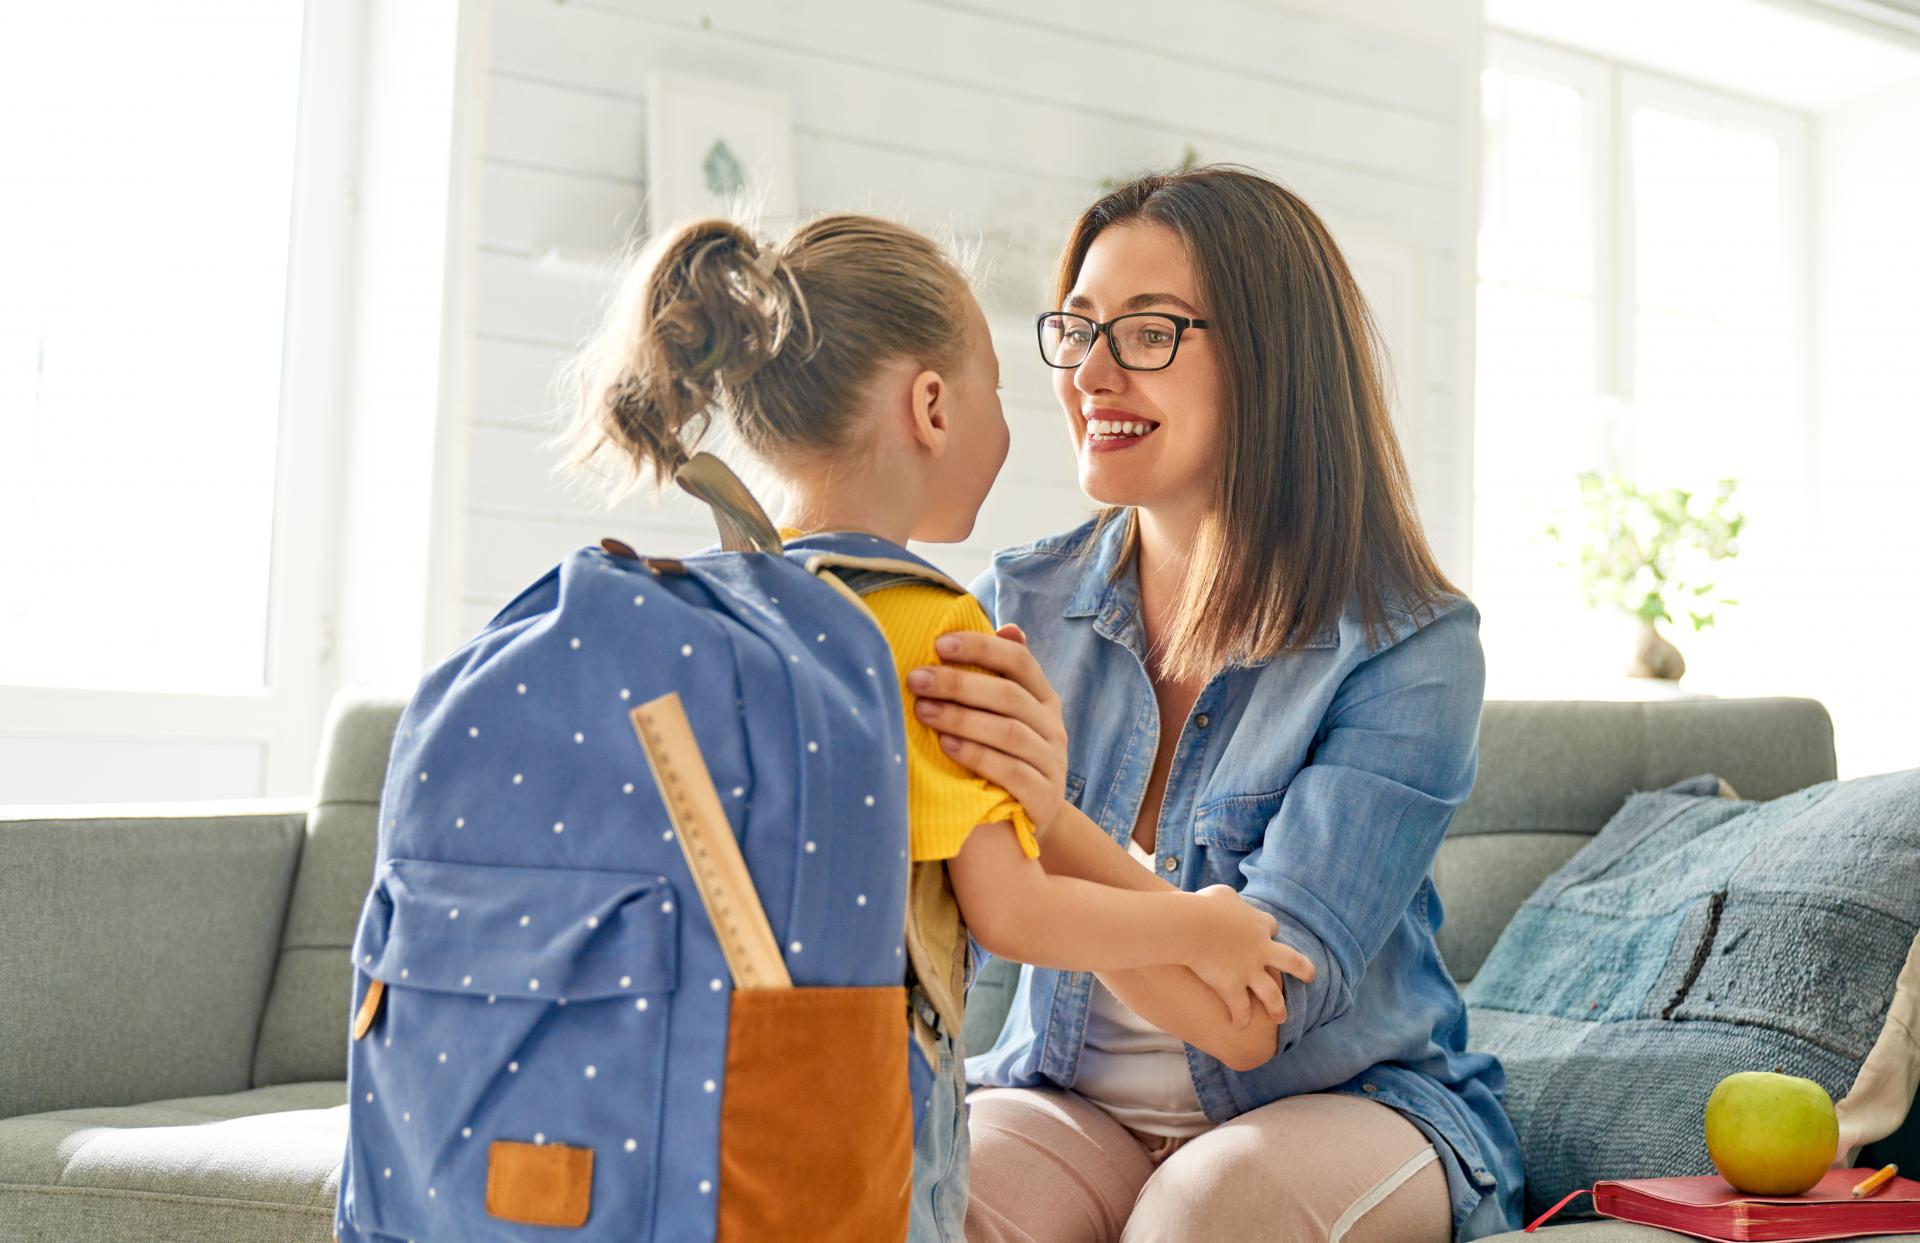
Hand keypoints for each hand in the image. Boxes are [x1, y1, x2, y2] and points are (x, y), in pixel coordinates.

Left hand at [908, 624, 1071, 833]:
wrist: (1030, 818)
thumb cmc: (1007, 756)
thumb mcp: (1009, 716)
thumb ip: (1003, 678)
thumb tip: (1008, 628)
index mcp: (1044, 698)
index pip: (1019, 661)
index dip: (981, 648)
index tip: (938, 644)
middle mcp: (1053, 727)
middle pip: (1008, 696)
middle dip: (958, 684)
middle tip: (916, 679)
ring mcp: (1052, 762)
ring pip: (1008, 732)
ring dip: (962, 719)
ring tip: (923, 711)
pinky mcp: (1044, 797)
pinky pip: (1011, 772)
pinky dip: (977, 757)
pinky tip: (947, 747)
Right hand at [1184, 885, 1316, 1027]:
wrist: (1192, 926)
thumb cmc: (1202, 906)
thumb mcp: (1220, 894)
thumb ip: (1229, 899)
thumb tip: (1224, 902)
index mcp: (1258, 924)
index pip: (1271, 927)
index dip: (1269, 932)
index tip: (1267, 936)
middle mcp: (1261, 949)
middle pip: (1291, 961)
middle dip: (1303, 969)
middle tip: (1311, 977)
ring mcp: (1249, 970)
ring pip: (1271, 993)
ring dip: (1277, 1007)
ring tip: (1281, 1017)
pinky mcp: (1232, 987)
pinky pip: (1240, 1007)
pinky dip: (1240, 1018)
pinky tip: (1239, 1026)